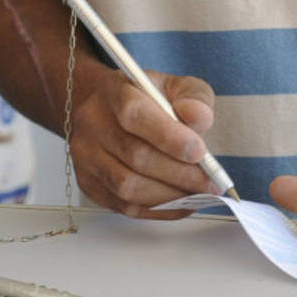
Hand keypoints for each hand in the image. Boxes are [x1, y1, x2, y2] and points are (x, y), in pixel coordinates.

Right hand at [70, 68, 218, 218]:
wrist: (102, 108)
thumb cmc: (142, 99)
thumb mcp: (174, 85)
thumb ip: (193, 98)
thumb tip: (199, 118)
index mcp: (114, 93)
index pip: (135, 115)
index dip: (169, 137)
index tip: (200, 153)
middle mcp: (93, 125)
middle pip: (135, 157)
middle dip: (179, 175)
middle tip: (210, 183)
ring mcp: (86, 157)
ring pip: (127, 187)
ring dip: (169, 196)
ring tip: (198, 195)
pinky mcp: (88, 183)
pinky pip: (123, 206)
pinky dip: (157, 210)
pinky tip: (180, 204)